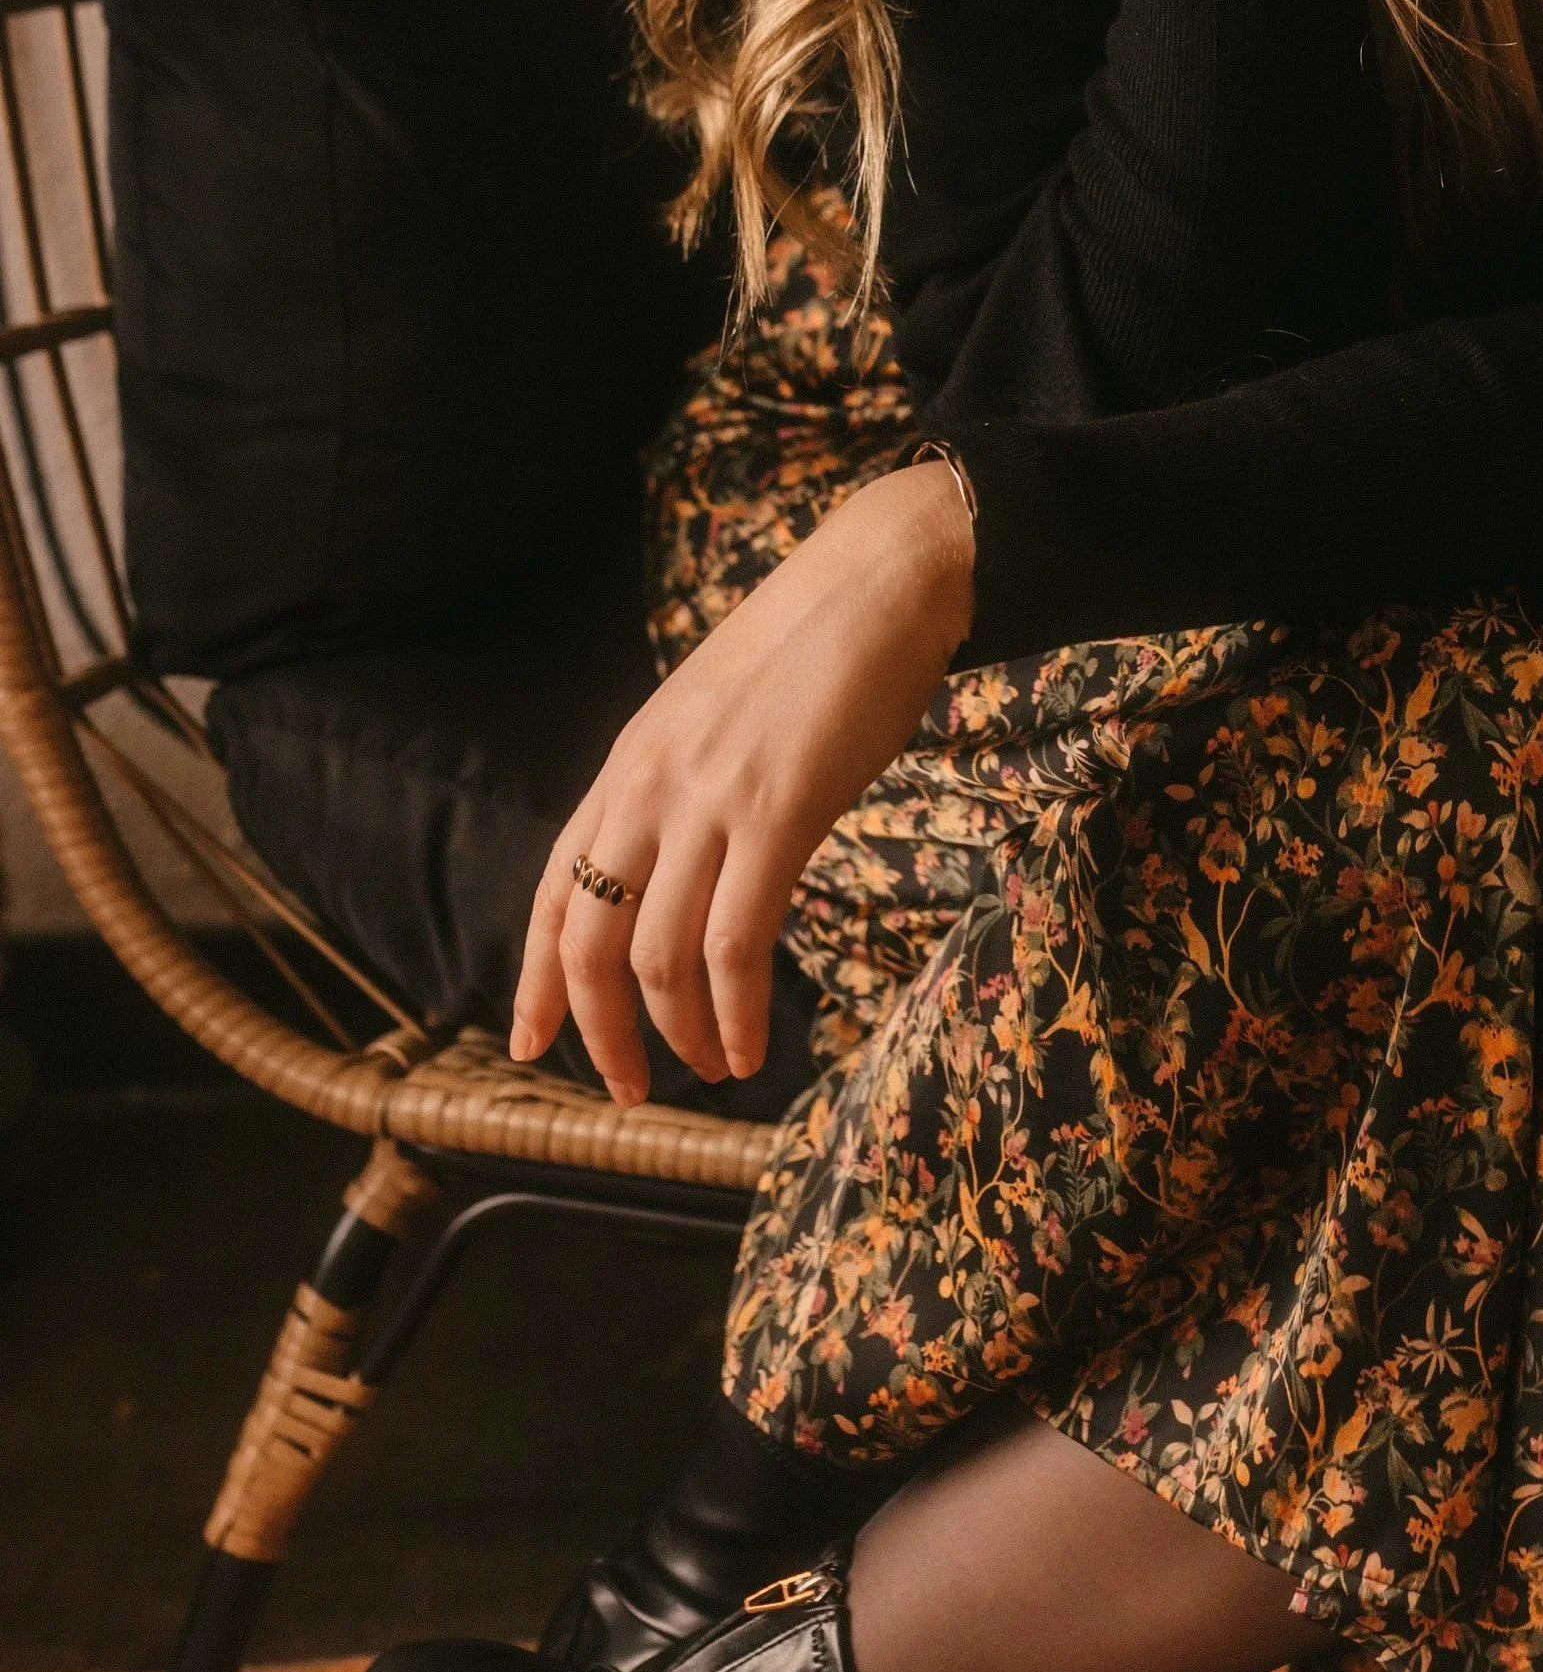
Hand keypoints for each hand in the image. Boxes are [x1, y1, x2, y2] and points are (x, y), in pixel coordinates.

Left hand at [510, 461, 974, 1104]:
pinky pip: (735, 942)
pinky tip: (750, 1044)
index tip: (532, 1042)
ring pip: (656, 955)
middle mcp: (649, 785)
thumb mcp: (719, 716)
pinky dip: (733, 1010)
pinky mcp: (776, 812)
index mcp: (631, 762)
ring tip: (714, 1070)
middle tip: (632, 1090)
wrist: (881, 581)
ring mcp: (708, 798)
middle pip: (587, 939)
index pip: (556, 888)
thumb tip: (690, 861)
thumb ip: (689, 785)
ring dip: (678, 1033)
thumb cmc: (817, 647)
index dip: (535, 978)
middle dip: (601, 1031)